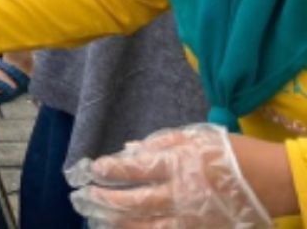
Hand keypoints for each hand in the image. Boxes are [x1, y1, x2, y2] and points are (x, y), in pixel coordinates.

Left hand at [67, 124, 272, 227]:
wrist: (274, 182)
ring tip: (98, 219)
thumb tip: (130, 149)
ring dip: (119, 223)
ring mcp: (190, 218)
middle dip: (105, 199)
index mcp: (176, 165)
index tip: (92, 168)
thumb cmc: (233, 154)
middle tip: (83, 196)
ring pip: (146, 225)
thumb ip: (161, 143)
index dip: (110, 169)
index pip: (133, 169)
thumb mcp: (196, 137)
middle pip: (134, 200)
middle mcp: (179, 194)